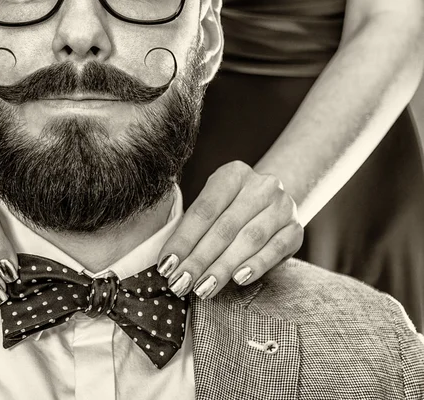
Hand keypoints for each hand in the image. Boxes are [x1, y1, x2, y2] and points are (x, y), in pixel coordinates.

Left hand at [158, 161, 302, 298]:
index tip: (165, 265)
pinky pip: (275, 249)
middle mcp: (261, 185)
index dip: (183, 239)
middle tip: (180, 283)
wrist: (274, 204)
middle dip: (198, 259)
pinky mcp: (296, 229)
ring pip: (248, 239)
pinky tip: (238, 279)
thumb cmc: (232, 208)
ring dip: (222, 267)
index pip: (204, 210)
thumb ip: (195, 227)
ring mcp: (282, 205)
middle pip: (224, 227)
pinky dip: (256, 265)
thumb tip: (169, 262)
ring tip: (203, 288)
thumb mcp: (214, 205)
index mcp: (233, 173)